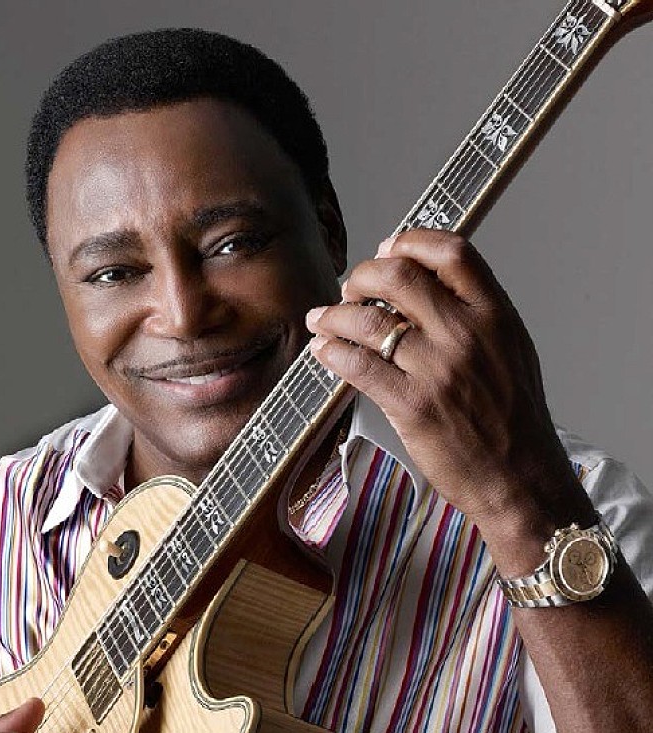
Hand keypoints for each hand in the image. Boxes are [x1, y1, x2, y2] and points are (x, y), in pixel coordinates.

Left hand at [306, 229, 589, 536]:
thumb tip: (426, 285)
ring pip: (367, 320)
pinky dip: (331, 351)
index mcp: (495, 315)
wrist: (521, 478)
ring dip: (333, 314)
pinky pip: (357, 364)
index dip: (410, 241)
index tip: (387, 248)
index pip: (452, 252)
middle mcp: (466, 334)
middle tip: (350, 287)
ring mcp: (437, 369)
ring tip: (322, 318)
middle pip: (398, 275)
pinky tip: (322, 350)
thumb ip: (476, 313)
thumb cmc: (514, 418)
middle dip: (362, 275)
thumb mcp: (512, 350)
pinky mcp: (411, 405)